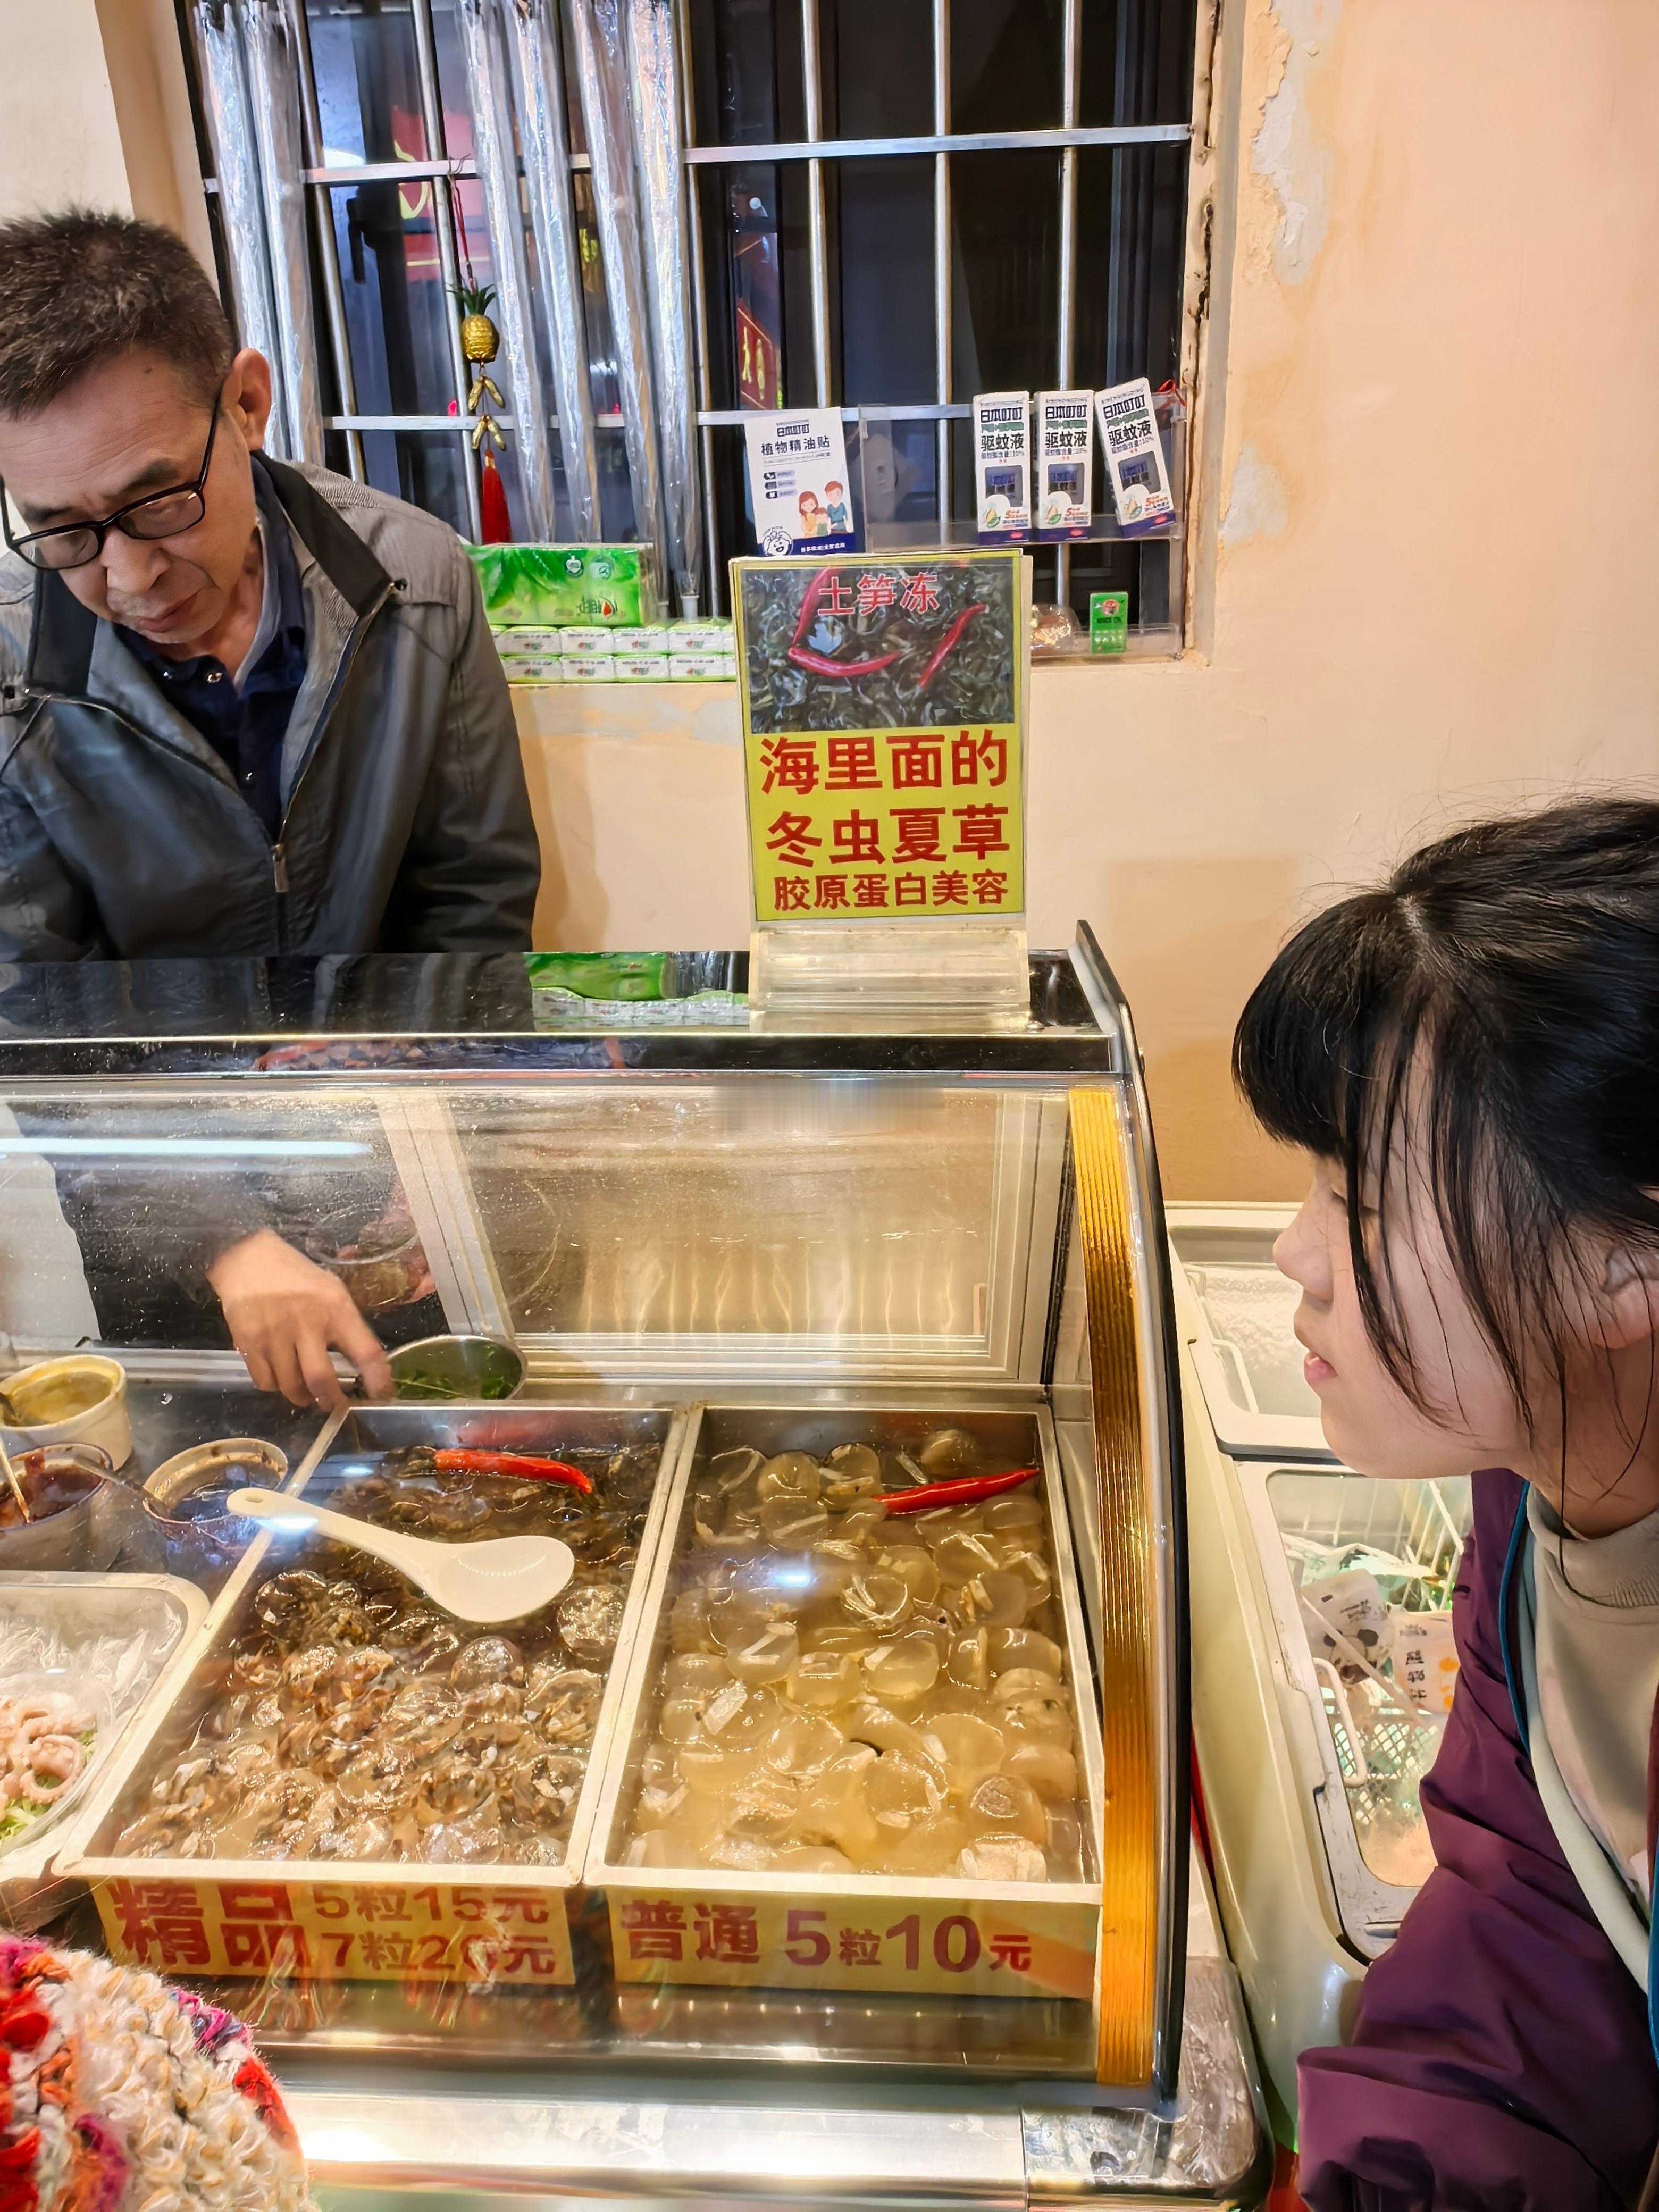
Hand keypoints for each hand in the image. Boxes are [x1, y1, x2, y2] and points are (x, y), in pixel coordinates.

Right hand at [207, 1228, 394, 1408]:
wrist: (247, 1258)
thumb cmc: (296, 1275)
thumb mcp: (331, 1289)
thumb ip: (346, 1323)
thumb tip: (363, 1363)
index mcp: (336, 1307)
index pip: (366, 1351)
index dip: (378, 1379)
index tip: (382, 1395)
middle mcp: (307, 1322)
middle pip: (320, 1379)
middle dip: (330, 1401)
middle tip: (334, 1406)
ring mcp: (275, 1334)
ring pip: (290, 1386)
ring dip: (302, 1396)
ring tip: (307, 1394)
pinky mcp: (248, 1342)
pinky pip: (265, 1381)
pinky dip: (275, 1386)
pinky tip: (280, 1378)